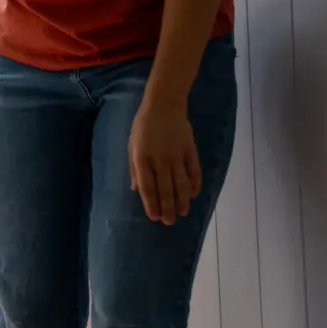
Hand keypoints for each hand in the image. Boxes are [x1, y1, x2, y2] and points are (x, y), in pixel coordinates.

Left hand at [128, 98, 200, 224]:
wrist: (164, 104)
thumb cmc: (143, 126)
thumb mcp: (132, 145)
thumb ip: (135, 169)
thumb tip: (136, 191)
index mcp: (142, 158)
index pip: (148, 186)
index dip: (151, 204)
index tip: (154, 217)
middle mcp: (160, 159)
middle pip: (165, 189)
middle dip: (167, 208)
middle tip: (169, 223)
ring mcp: (177, 155)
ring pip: (181, 184)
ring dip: (182, 201)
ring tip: (182, 213)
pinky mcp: (190, 150)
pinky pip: (194, 171)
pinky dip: (194, 185)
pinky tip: (193, 195)